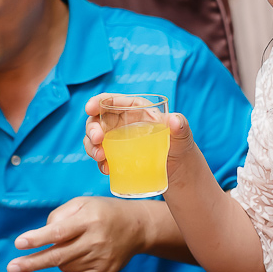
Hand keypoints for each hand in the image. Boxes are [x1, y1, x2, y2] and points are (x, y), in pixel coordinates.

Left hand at [7, 196, 144, 271]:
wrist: (137, 227)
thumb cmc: (104, 212)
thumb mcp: (83, 203)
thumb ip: (59, 215)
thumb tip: (41, 235)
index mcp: (89, 220)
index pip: (59, 232)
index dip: (38, 238)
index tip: (20, 243)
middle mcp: (95, 240)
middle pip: (58, 256)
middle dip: (32, 263)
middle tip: (12, 268)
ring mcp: (101, 259)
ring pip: (65, 266)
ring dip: (58, 259)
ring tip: (73, 244)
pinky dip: (71, 266)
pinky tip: (82, 254)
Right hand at [82, 94, 196, 175]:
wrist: (179, 170)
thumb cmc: (180, 145)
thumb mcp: (182, 134)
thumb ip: (181, 126)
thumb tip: (175, 120)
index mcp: (135, 109)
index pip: (112, 101)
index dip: (97, 101)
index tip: (90, 108)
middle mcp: (122, 123)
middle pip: (98, 120)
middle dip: (92, 128)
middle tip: (97, 139)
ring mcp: (117, 141)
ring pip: (95, 139)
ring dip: (91, 146)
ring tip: (100, 157)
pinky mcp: (116, 157)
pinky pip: (101, 157)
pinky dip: (100, 162)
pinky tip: (106, 169)